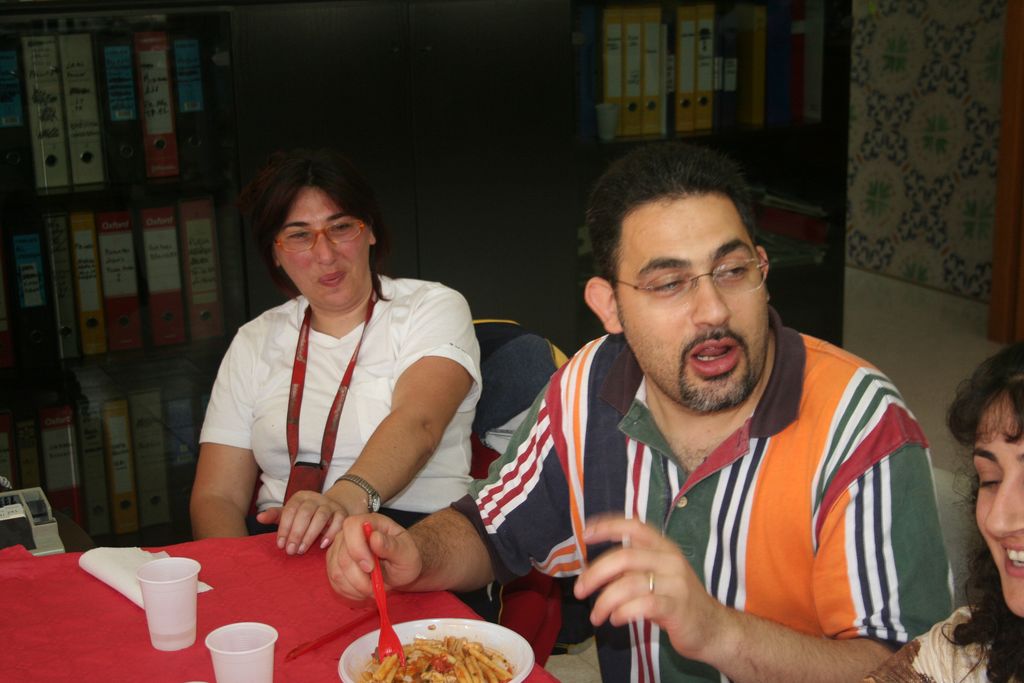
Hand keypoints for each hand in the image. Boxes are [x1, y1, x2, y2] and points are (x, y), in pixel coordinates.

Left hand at [257, 489, 346, 554]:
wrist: (331, 509)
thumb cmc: (305, 515)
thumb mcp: (290, 514)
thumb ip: (275, 516)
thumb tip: (259, 517)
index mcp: (300, 497)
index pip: (290, 510)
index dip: (284, 528)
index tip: (280, 545)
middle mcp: (315, 498)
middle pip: (305, 513)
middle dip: (296, 533)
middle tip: (291, 551)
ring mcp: (330, 505)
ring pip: (321, 516)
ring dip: (310, 535)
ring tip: (302, 550)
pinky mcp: (342, 513)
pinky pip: (338, 521)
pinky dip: (331, 533)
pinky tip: (322, 545)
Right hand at [326, 514, 423, 599]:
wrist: (399, 567)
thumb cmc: (405, 556)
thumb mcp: (406, 552)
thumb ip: (392, 546)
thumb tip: (375, 538)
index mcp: (370, 522)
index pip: (351, 526)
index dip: (357, 548)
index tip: (371, 567)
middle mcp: (350, 533)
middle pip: (342, 555)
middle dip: (360, 577)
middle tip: (376, 585)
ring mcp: (339, 549)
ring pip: (337, 572)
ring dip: (356, 587)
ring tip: (373, 588)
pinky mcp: (334, 565)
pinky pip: (335, 582)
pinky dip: (350, 592)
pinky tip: (363, 590)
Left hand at [573, 514, 724, 659]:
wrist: (713, 629)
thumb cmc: (677, 602)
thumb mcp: (656, 577)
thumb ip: (631, 570)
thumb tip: (593, 571)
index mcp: (664, 547)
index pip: (634, 526)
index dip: (608, 526)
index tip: (585, 533)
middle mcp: (670, 560)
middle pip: (624, 557)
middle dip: (595, 573)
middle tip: (579, 590)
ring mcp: (675, 583)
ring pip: (628, 584)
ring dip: (604, 601)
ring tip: (596, 616)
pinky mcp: (677, 607)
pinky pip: (642, 605)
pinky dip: (622, 612)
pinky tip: (616, 619)